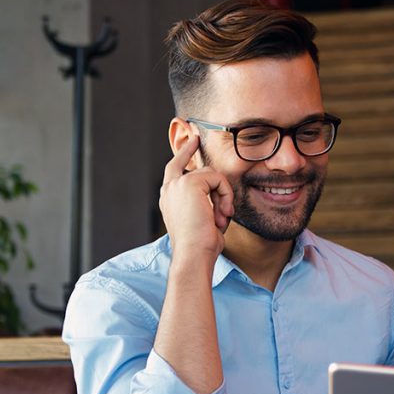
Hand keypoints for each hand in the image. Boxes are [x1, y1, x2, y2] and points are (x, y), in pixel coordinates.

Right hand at [158, 135, 233, 259]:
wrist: (194, 254)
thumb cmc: (201, 245)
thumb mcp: (204, 219)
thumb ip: (206, 202)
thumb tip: (219, 193)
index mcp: (168, 199)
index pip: (174, 169)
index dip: (183, 153)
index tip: (192, 139)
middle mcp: (168, 189)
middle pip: (184, 161)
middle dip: (192, 151)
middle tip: (198, 139)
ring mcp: (177, 184)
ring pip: (210, 173)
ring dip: (222, 194)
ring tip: (222, 216)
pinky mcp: (190, 182)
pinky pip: (217, 178)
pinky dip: (225, 195)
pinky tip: (222, 213)